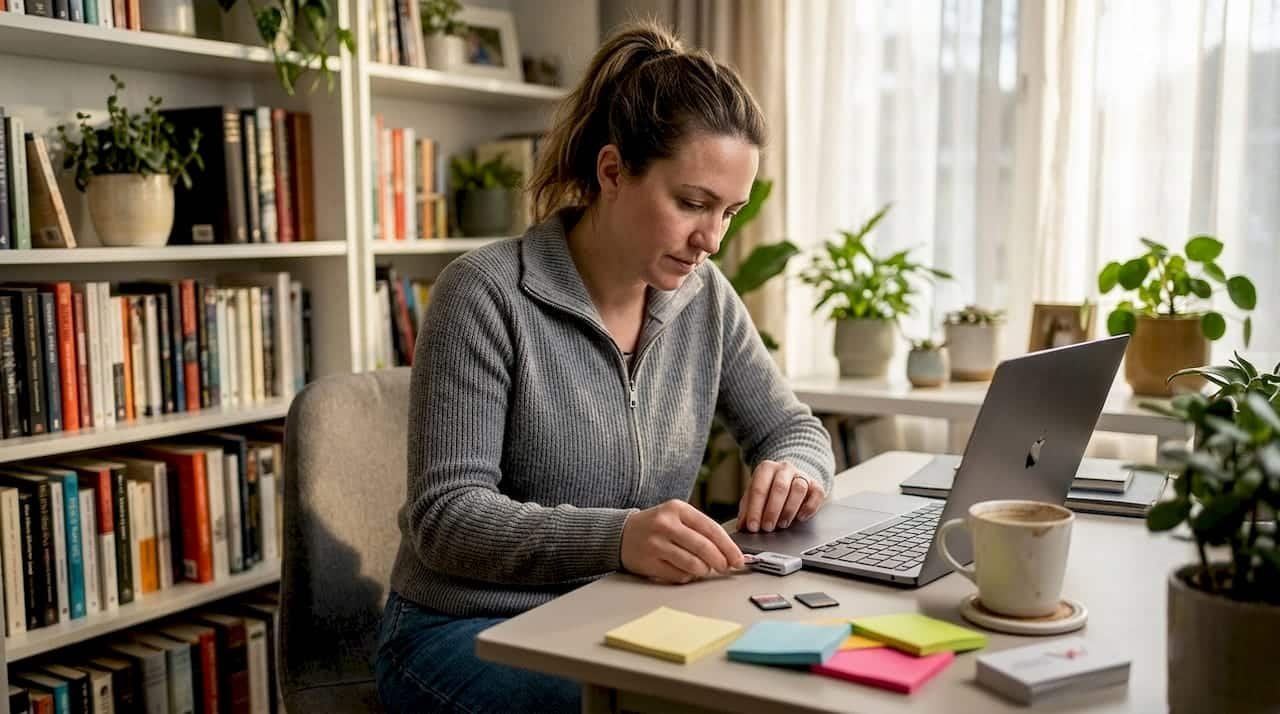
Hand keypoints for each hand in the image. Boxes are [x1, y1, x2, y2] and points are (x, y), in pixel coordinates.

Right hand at [620, 500, 745, 583]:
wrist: (622, 533)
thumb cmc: (657, 526)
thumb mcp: (677, 516)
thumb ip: (701, 529)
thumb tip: (729, 552)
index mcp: (677, 509)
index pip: (711, 528)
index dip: (728, 546)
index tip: (739, 558)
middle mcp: (666, 524)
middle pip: (704, 547)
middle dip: (720, 561)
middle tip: (725, 568)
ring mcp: (656, 544)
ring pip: (692, 564)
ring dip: (703, 571)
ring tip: (703, 569)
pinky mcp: (649, 562)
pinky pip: (678, 575)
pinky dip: (687, 577)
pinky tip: (685, 571)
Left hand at [737, 460, 825, 532]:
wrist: (790, 480)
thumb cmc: (768, 491)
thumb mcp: (754, 497)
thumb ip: (747, 510)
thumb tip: (741, 527)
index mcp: (766, 468)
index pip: (758, 488)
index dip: (754, 509)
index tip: (752, 527)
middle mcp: (784, 468)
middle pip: (779, 487)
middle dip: (772, 511)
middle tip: (767, 528)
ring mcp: (802, 475)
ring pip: (798, 489)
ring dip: (789, 509)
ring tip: (782, 525)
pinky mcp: (816, 485)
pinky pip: (817, 494)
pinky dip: (809, 507)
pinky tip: (800, 518)